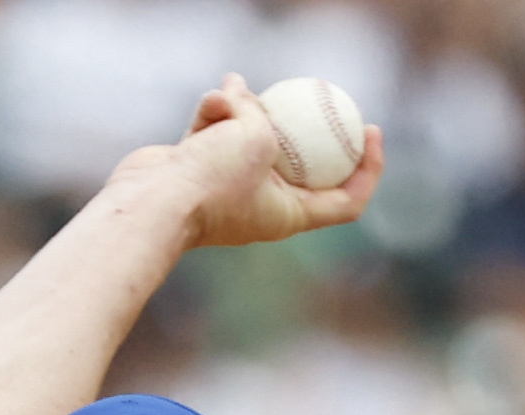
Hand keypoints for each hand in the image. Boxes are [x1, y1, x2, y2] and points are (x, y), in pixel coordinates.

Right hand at [147, 73, 382, 254]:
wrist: (152, 202)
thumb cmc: (212, 180)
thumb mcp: (256, 138)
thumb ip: (260, 114)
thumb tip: (239, 90)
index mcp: (289, 215)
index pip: (346, 200)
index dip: (369, 168)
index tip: (372, 130)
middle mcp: (262, 204)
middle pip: (303, 164)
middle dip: (309, 128)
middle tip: (323, 93)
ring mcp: (230, 185)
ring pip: (253, 137)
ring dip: (247, 108)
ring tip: (235, 89)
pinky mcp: (200, 169)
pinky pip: (218, 132)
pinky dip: (216, 114)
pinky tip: (213, 98)